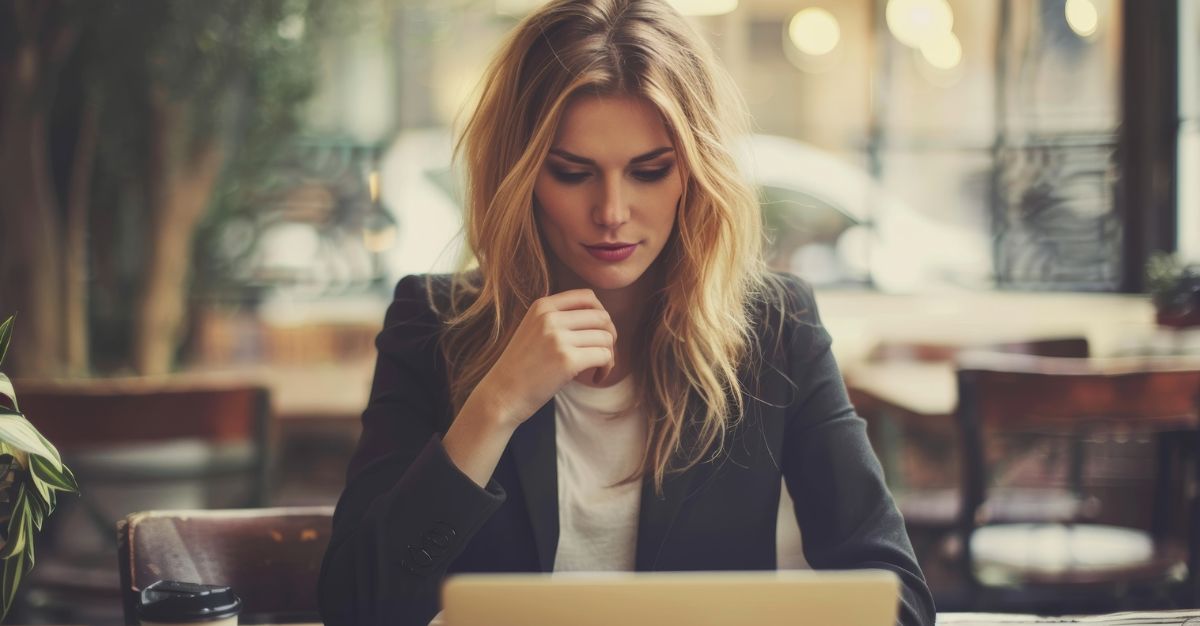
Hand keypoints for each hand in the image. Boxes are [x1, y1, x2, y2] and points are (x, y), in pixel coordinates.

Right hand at [468, 289, 616, 427]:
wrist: (501, 395)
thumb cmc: (522, 367)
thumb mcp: (534, 330)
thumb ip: (560, 318)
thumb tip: (602, 318)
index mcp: (542, 306)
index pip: (587, 296)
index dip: (601, 314)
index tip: (598, 333)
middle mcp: (550, 317)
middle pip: (602, 317)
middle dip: (610, 336)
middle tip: (602, 354)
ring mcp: (558, 338)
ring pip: (606, 338)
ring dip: (609, 355)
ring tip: (598, 368)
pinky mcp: (567, 360)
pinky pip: (604, 356)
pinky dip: (607, 368)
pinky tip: (597, 378)